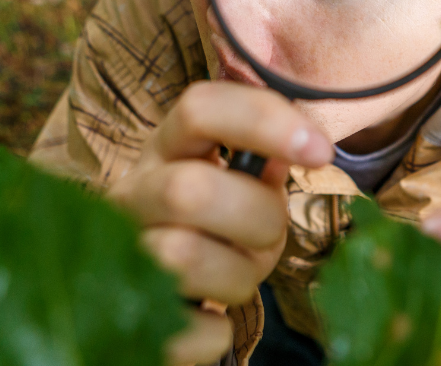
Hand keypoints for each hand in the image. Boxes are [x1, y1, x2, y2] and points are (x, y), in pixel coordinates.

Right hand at [106, 81, 333, 364]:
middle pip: (188, 191)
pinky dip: (218, 332)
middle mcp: (132, 194)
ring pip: (182, 258)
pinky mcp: (121, 317)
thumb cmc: (212, 230)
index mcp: (166, 150)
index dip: (263, 119)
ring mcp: (119, 254)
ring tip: (237, 273)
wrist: (156, 298)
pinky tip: (210, 317)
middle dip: (255, 218)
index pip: (200, 108)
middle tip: (268, 233)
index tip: (320, 150)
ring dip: (237, 275)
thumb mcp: (236, 185)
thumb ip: (264, 163)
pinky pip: (191, 329)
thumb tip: (303, 145)